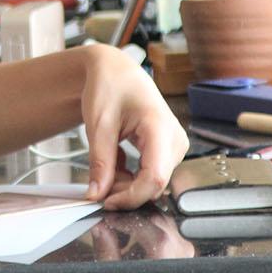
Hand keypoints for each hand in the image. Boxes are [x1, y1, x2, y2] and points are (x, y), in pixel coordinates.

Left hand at [79, 44, 187, 209]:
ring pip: (152, 182)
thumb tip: (96, 195)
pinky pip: (151, 174)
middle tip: (98, 180)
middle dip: (124, 190)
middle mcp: (174, 138)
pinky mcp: (169, 149)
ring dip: (126, 183)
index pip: (153, 178)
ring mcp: (175, 145)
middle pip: (153, 183)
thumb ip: (99, 162)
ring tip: (106, 161)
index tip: (105, 201)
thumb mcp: (98, 125)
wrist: (116, 70)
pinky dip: (130, 175)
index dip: (130, 197)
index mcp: (159, 127)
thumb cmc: (109, 87)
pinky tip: (116, 159)